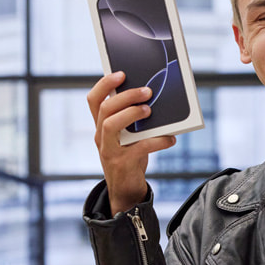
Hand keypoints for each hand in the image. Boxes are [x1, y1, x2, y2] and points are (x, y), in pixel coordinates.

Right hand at [87, 72, 175, 215]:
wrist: (126, 191)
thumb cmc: (130, 157)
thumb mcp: (128, 136)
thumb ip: (133, 120)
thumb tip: (154, 98)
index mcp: (101, 126)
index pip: (94, 100)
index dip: (104, 84)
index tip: (121, 74)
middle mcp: (101, 136)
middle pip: (105, 109)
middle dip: (126, 96)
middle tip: (147, 92)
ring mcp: (108, 150)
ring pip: (110, 125)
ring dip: (131, 114)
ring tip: (149, 111)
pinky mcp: (121, 163)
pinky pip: (138, 148)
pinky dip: (157, 141)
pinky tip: (170, 139)